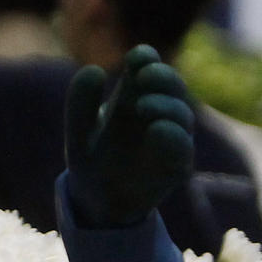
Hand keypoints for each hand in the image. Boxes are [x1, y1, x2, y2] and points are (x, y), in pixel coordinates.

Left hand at [63, 45, 195, 227]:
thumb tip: (94, 69)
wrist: (96, 204)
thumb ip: (80, 104)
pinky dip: (173, 137)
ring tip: (142, 106)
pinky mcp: (176, 166)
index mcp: (131, 98)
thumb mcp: (78, 132)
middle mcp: (155, 114)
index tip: (137, 58)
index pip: (147, 68)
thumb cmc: (92, 160)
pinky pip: (183, 149)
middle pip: (171, 85)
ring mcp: (169, 139)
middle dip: (163, 76)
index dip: (145, 58)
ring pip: (181, 114)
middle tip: (144, 75)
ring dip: (165, 105)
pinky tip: (157, 130)